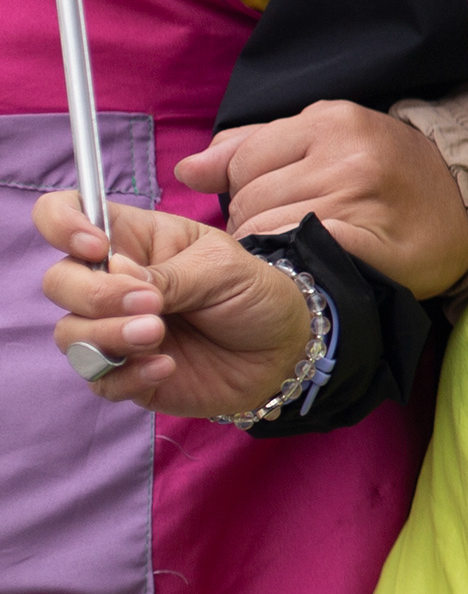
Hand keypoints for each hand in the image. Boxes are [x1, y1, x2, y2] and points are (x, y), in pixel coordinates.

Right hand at [32, 190, 311, 421]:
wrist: (282, 351)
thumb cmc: (254, 295)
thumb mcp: (223, 268)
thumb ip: (168, 273)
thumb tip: (113, 271)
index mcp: (133, 239)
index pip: (65, 214)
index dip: (62, 224)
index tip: (95, 246)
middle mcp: (112, 282)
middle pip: (58, 281)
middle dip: (93, 294)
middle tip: (151, 304)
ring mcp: (113, 329)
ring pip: (69, 333)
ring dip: (108, 335)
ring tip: (157, 335)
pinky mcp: (123, 373)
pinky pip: (98, 379)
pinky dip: (127, 375)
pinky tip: (166, 367)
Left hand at [182, 101, 467, 298]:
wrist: (467, 210)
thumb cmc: (388, 173)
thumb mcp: (327, 139)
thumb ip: (253, 147)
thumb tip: (187, 170)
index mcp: (333, 121)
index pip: (242, 160)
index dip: (243, 188)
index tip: (269, 201)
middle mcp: (348, 155)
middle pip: (249, 200)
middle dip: (253, 221)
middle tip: (287, 229)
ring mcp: (362, 201)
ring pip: (266, 232)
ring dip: (270, 248)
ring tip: (300, 247)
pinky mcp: (371, 245)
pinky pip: (298, 255)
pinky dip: (294, 265)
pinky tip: (309, 264)